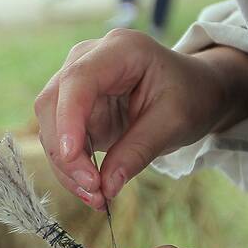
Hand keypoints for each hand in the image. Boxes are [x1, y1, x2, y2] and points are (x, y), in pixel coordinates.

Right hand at [34, 30, 247, 209]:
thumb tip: (105, 187)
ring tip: (97, 197)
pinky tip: (93, 190)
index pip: (78, 80)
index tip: (72, 156)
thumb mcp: (174, 123)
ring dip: (66, 166)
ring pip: (50, 126)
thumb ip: (138, 151)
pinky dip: (72, 168)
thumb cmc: (191, 96)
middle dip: (65, 151)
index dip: (68, 118)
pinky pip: (61, 140)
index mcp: (120, 49)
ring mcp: (77, 83)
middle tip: (93, 190)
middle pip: (53, 104)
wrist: (197, 90)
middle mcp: (88, 60)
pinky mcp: (74, 108)